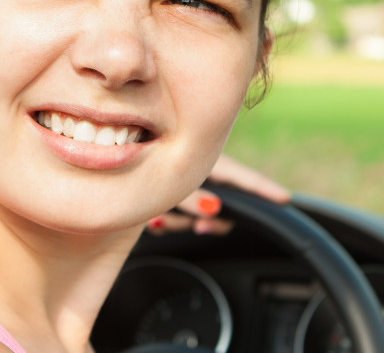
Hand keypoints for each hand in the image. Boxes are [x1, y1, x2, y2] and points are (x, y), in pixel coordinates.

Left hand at [146, 154, 289, 235]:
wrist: (101, 157)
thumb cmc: (132, 159)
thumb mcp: (164, 180)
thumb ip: (190, 196)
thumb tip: (214, 209)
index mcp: (200, 157)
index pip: (241, 175)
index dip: (263, 188)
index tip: (282, 198)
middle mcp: (192, 167)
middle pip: (220, 200)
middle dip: (211, 220)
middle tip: (201, 227)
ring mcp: (177, 179)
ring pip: (195, 211)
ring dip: (182, 222)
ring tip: (161, 220)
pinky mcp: (161, 189)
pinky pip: (175, 213)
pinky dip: (168, 221)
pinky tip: (154, 221)